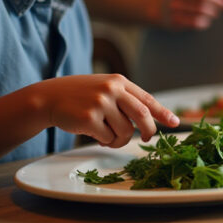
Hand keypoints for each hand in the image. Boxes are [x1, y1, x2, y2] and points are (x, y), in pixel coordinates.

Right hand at [37, 74, 178, 146]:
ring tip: (107, 135)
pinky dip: (105, 141)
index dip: (162, 112)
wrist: (48, 97)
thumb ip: (125, 99)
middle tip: (147, 139)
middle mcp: (112, 90)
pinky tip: (94, 134)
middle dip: (148, 131)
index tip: (175, 122)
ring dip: (119, 139)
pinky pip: (108, 138)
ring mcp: (100, 103)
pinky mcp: (89, 118)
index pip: (147, 99)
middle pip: (142, 116)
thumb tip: (150, 120)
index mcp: (119, 81)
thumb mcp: (105, 88)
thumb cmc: (80, 96)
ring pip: (125, 131)